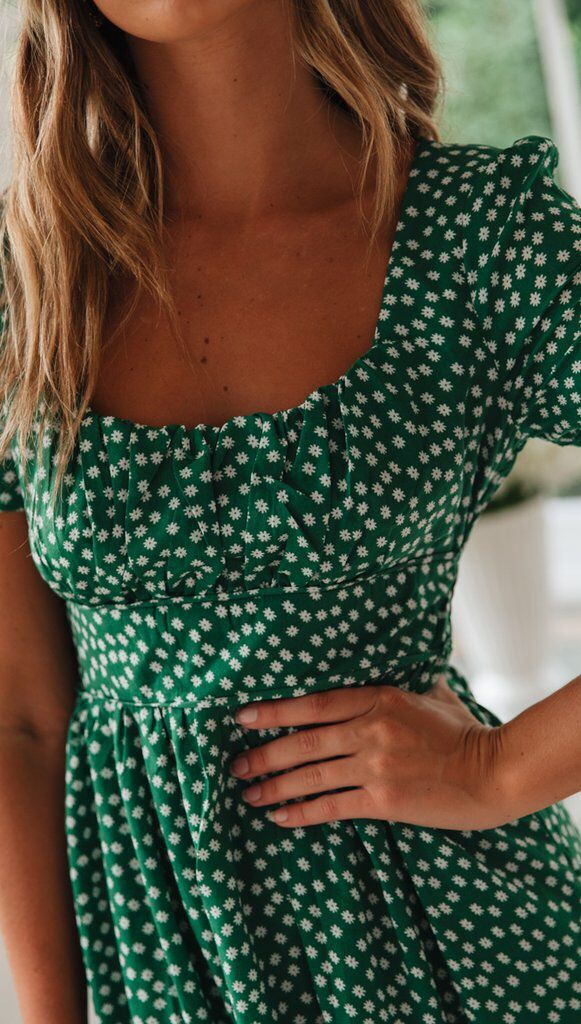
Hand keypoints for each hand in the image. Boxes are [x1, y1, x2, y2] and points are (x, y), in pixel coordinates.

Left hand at [229, 674, 510, 830]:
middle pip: (303, 742)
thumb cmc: (462, 732)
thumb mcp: (430, 693)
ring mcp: (376, 766)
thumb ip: (400, 682)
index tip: (242, 717)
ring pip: (311, 776)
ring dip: (273, 786)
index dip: (274, 710)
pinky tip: (279, 817)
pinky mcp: (384, 800)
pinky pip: (331, 807)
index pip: (314, 703)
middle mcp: (372, 730)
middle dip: (263, 754)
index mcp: (379, 698)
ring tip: (248, 794)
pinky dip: (301, 812)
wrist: (494, 772)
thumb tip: (386, 659)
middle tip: (234, 765)